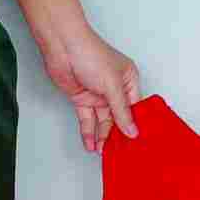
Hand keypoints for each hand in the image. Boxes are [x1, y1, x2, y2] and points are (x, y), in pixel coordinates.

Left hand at [42, 26, 140, 152]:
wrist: (62, 47)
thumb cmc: (91, 54)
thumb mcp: (112, 84)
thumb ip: (121, 111)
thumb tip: (132, 130)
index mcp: (128, 79)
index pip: (135, 108)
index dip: (135, 125)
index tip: (136, 143)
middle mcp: (114, 88)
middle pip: (118, 116)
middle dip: (118, 134)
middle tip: (120, 153)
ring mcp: (97, 94)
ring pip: (103, 121)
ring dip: (102, 136)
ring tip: (104, 152)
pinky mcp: (82, 99)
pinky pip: (88, 119)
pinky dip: (89, 132)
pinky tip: (91, 144)